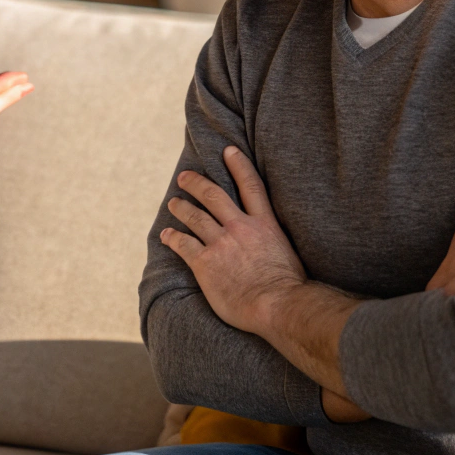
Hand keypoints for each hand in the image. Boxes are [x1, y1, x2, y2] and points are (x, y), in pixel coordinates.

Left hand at [161, 145, 308, 337]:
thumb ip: (272, 242)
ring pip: (195, 217)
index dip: (238, 164)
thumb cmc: (288, 286)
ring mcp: (221, 244)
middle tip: (184, 177)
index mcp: (265, 224)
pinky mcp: (205, 263)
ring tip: (173, 203)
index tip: (228, 150)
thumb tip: (269, 244)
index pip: (251, 185)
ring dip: (181, 208)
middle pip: (213, 195)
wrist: (279, 305)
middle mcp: (240, 228)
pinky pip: (183, 244)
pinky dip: (172, 238)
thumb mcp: (287, 252)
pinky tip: (166, 235)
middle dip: (196, 183)